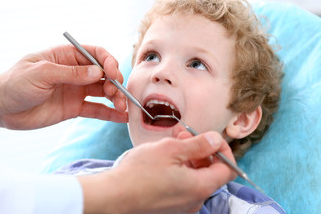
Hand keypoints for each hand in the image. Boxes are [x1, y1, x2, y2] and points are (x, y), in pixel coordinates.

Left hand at [0, 45, 127, 128]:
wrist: (2, 108)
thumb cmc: (15, 83)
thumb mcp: (41, 73)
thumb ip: (70, 73)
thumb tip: (98, 72)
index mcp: (67, 56)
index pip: (96, 54)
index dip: (109, 62)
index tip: (114, 74)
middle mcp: (75, 72)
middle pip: (104, 74)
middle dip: (115, 82)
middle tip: (117, 94)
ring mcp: (76, 90)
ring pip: (103, 92)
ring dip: (116, 98)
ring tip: (123, 107)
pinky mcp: (74, 108)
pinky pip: (96, 110)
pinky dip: (109, 113)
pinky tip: (121, 117)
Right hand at [78, 132, 236, 213]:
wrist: (113, 197)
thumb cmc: (139, 173)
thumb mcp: (171, 149)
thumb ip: (199, 144)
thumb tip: (217, 140)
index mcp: (200, 187)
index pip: (228, 169)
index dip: (223, 150)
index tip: (211, 138)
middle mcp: (195, 201)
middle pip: (209, 172)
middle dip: (200, 149)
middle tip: (183, 134)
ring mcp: (181, 206)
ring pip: (194, 177)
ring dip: (187, 157)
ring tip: (170, 143)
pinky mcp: (169, 207)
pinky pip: (181, 186)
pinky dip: (178, 170)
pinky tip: (163, 159)